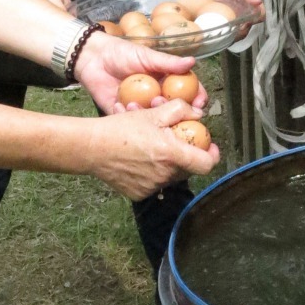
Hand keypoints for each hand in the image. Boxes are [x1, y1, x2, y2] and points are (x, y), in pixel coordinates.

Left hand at [72, 30, 206, 113]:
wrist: (93, 58)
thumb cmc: (121, 53)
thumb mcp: (146, 56)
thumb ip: (168, 62)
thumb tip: (192, 61)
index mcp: (166, 82)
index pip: (189, 92)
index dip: (197, 99)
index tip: (199, 104)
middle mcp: (157, 96)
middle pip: (174, 110)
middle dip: (174, 110)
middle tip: (161, 100)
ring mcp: (141, 107)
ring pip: (154, 119)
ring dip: (151, 113)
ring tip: (142, 102)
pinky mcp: (124, 114)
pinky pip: (131, 121)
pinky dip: (129, 115)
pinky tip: (123, 105)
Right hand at [88, 99, 220, 198]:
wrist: (92, 148)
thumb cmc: (121, 128)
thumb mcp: (152, 113)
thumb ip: (180, 110)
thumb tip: (197, 112)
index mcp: (172, 154)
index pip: (207, 164)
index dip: (213, 155)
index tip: (210, 147)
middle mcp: (165, 175)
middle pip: (188, 169)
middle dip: (186, 155)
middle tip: (175, 141)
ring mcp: (152, 187)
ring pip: (171, 176)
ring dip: (168, 164)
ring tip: (152, 148)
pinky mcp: (139, 194)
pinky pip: (154, 184)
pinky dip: (152, 173)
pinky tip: (139, 161)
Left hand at [204, 0, 263, 39]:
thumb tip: (258, 2)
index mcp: (253, 0)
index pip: (259, 16)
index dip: (254, 23)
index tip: (244, 25)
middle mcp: (245, 6)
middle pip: (248, 23)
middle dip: (242, 31)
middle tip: (231, 33)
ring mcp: (234, 8)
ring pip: (237, 24)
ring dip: (232, 31)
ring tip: (224, 36)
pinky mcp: (224, 8)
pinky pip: (225, 19)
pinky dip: (223, 26)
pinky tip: (216, 31)